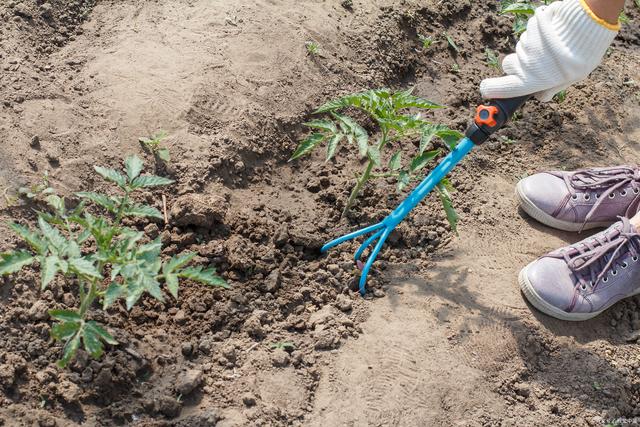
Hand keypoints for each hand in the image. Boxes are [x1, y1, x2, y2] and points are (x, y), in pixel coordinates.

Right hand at [480, 0, 618, 101]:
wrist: (587, 27)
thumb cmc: (581, 58)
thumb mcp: (569, 79)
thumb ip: (552, 88)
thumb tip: (541, 97)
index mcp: (529, 81)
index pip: (500, 88)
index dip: (491, 89)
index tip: (486, 89)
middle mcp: (523, 64)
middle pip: (508, 64)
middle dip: (517, 64)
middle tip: (535, 63)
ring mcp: (525, 45)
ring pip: (521, 47)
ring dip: (531, 48)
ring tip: (552, 46)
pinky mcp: (530, 28)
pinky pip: (529, 32)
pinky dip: (538, 33)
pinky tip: (552, 33)